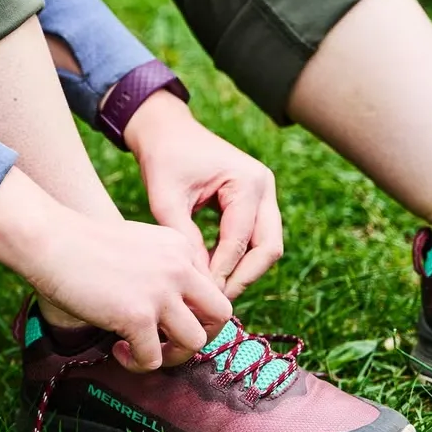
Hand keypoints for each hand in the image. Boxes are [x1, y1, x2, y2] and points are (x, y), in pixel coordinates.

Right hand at [0, 167, 232, 371]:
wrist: (51, 241)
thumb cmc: (83, 244)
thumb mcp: (136, 245)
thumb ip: (159, 268)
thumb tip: (168, 311)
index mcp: (179, 246)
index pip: (212, 288)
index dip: (195, 311)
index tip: (168, 319)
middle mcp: (178, 267)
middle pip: (221, 314)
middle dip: (201, 334)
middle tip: (170, 341)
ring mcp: (161, 292)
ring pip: (196, 342)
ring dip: (173, 355)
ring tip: (144, 349)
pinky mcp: (137, 316)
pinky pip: (154, 358)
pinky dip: (137, 362)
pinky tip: (118, 348)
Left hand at [125, 90, 283, 299]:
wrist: (165, 131)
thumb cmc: (163, 158)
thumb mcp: (166, 199)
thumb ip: (184, 240)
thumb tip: (200, 283)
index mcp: (247, 182)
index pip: (240, 241)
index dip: (222, 272)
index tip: (201, 296)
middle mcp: (264, 187)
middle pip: (268, 248)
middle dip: (243, 277)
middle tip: (215, 301)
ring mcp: (264, 193)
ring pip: (266, 246)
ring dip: (243, 270)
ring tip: (212, 290)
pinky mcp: (255, 201)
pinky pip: (254, 238)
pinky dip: (238, 257)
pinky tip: (212, 272)